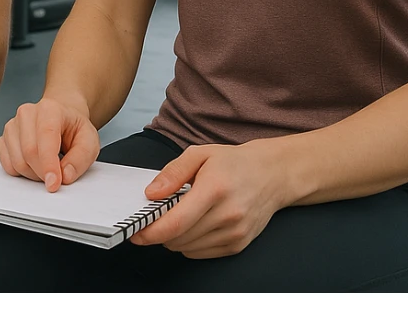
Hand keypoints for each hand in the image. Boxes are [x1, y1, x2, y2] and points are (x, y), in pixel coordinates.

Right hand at [0, 97, 99, 191]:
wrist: (61, 119)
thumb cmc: (73, 128)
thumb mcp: (89, 140)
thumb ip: (81, 158)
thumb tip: (65, 175)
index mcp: (49, 109)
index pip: (45, 137)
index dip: (49, 164)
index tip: (54, 183)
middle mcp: (26, 113)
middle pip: (29, 152)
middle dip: (43, 172)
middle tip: (57, 176)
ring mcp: (12, 125)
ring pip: (17, 161)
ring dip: (33, 174)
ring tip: (47, 167)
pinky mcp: (3, 139)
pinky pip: (7, 165)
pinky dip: (21, 172)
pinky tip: (34, 165)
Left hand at [129, 140, 292, 257]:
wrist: (271, 175)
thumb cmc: (233, 162)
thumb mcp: (199, 154)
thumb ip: (173, 173)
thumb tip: (151, 193)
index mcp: (214, 189)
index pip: (177, 222)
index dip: (152, 231)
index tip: (136, 231)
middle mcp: (227, 215)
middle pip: (180, 238)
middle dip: (159, 233)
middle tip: (151, 220)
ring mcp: (235, 233)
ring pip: (189, 249)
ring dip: (173, 239)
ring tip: (174, 218)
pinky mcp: (239, 245)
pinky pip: (202, 254)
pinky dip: (189, 244)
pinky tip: (191, 226)